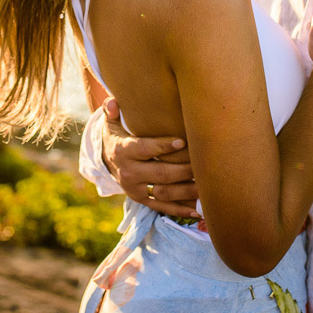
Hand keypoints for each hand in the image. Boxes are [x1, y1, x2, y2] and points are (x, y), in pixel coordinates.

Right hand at [101, 98, 198, 217]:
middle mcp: (129, 173)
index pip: (145, 149)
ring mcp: (136, 190)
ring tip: (206, 187)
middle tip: (203, 165)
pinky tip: (198, 210)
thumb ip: (111, 111)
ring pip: (164, 193)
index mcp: (123, 151)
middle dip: (184, 170)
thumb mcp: (111, 124)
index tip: (182, 141)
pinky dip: (181, 210)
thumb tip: (112, 102)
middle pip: (160, 173)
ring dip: (187, 191)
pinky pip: (163, 208)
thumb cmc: (117, 137)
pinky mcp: (142, 201)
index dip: (163, 146)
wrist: (106, 162)